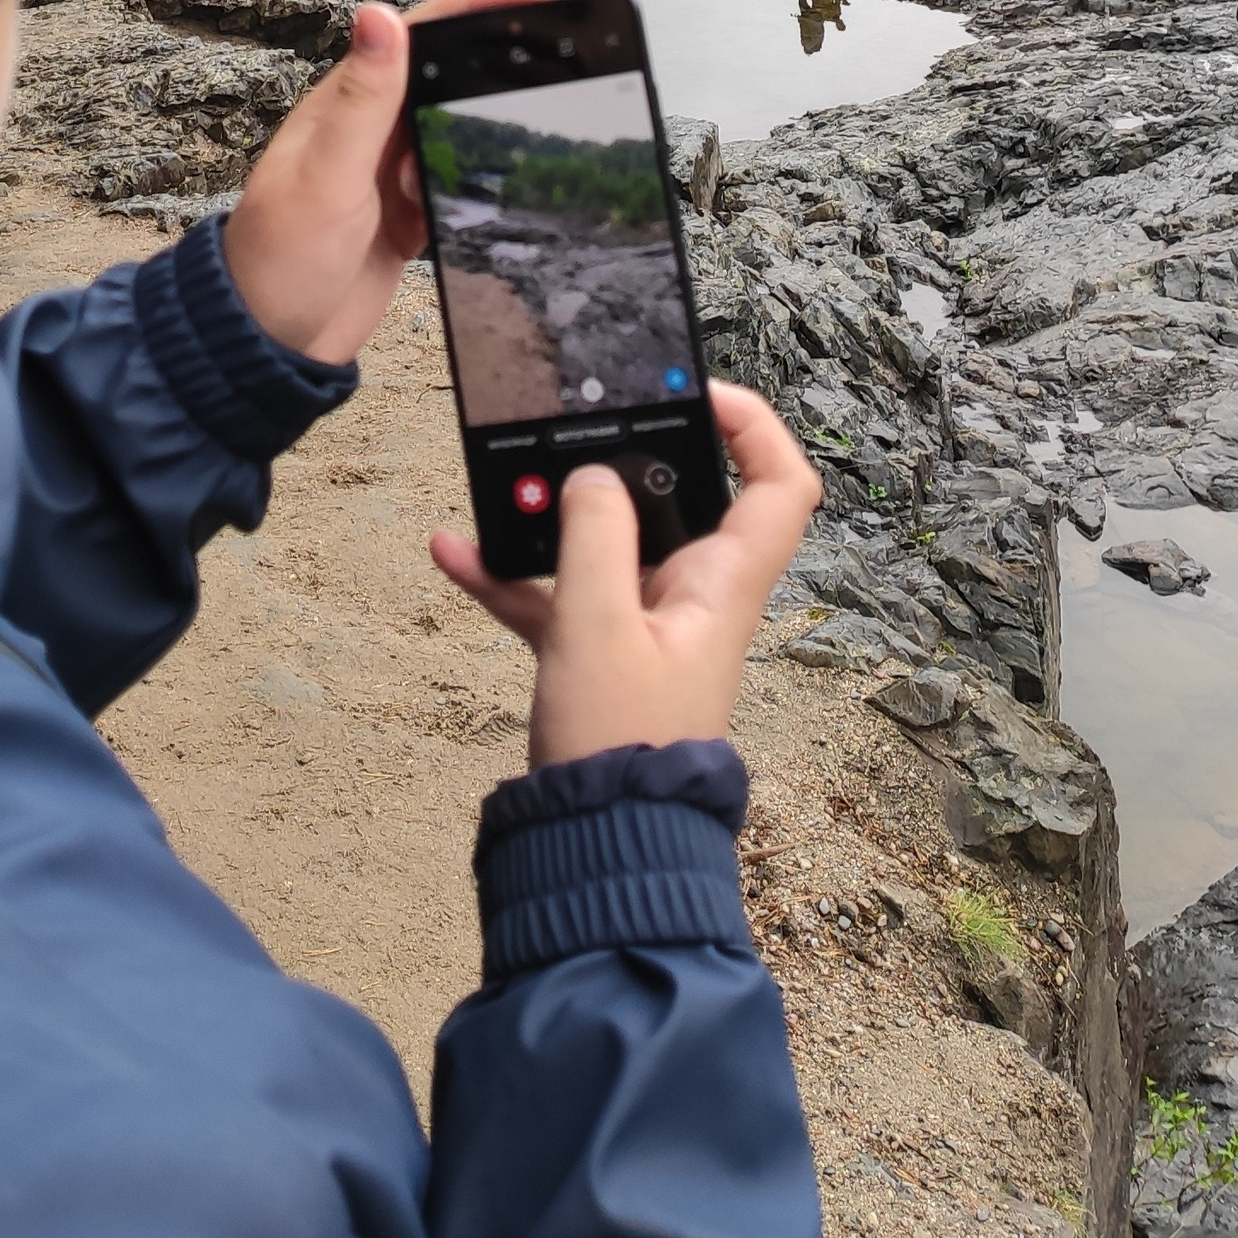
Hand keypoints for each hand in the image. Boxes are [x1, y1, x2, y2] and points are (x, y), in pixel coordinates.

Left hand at [221, 0, 552, 363]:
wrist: (270, 342)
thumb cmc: (279, 259)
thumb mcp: (325, 176)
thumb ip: (359, 99)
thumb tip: (379, 15)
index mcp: (345, 104)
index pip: (418, 32)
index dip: (478, 6)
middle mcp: (368, 128)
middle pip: (445, 72)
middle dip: (501, 55)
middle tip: (565, 50)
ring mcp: (387, 169)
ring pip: (455, 124)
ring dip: (490, 120)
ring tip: (544, 111)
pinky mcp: (405, 210)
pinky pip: (455, 177)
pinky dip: (480, 176)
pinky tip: (506, 178)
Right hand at [431, 383, 822, 766]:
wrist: (597, 844)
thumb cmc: (619, 746)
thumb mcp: (598, 627)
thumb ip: (594, 537)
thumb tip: (593, 474)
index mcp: (722, 583)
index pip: (780, 485)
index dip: (754, 426)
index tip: (695, 393)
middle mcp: (694, 595)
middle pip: (677, 499)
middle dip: (621, 459)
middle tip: (574, 426)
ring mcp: (647, 623)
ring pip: (606, 544)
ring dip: (551, 517)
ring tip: (499, 488)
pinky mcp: (601, 653)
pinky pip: (558, 595)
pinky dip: (513, 575)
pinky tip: (456, 553)